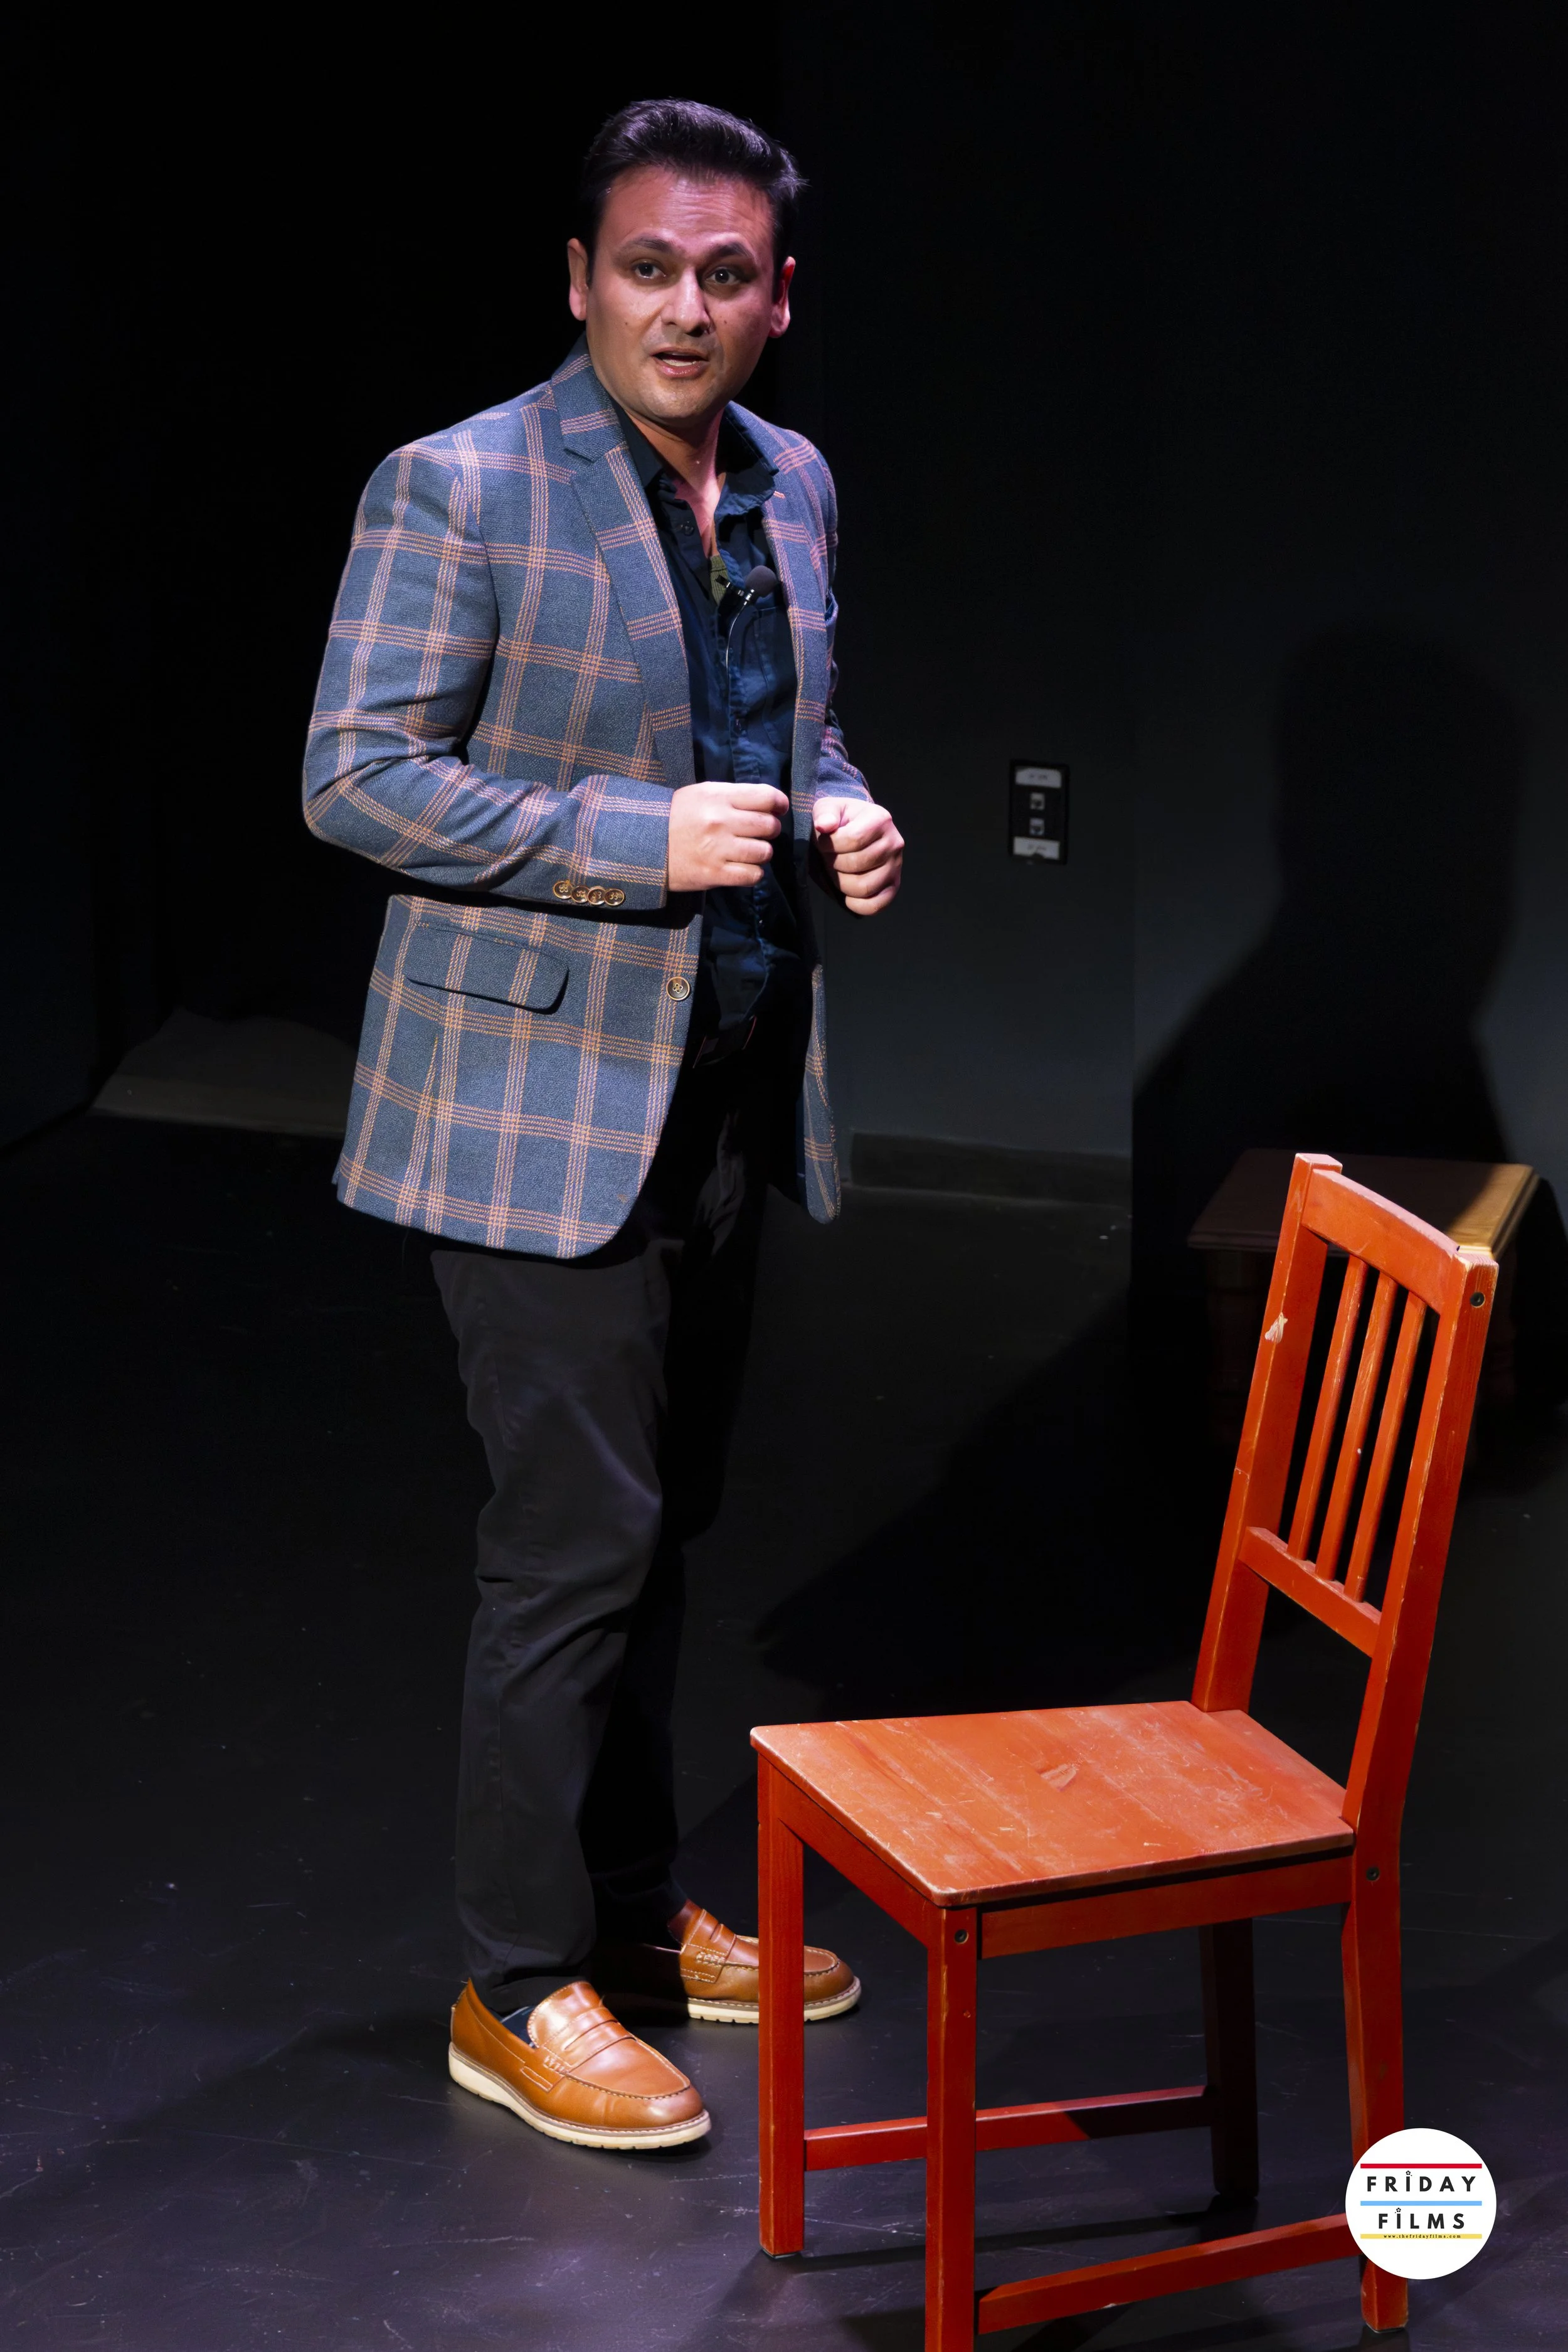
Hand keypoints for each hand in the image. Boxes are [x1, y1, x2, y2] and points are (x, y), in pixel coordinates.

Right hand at [668, 781, 787, 889]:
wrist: (644, 844)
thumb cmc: (677, 817)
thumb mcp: (702, 794)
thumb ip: (733, 797)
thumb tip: (769, 804)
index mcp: (718, 796)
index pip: (767, 797)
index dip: (779, 804)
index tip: (779, 810)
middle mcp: (721, 821)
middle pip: (770, 826)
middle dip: (770, 830)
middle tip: (759, 833)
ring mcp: (718, 848)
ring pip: (765, 852)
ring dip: (761, 853)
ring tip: (748, 852)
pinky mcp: (715, 873)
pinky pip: (753, 875)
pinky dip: (753, 873)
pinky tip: (743, 868)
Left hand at [812, 797, 903, 914]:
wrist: (857, 828)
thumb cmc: (842, 819)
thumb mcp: (829, 808)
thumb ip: (825, 814)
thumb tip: (824, 826)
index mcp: (881, 820)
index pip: (852, 839)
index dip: (829, 845)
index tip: (824, 842)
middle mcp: (894, 843)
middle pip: (856, 865)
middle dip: (834, 863)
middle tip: (831, 857)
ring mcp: (896, 867)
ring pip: (863, 887)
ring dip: (841, 883)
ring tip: (839, 871)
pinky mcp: (893, 886)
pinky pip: (875, 906)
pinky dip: (856, 904)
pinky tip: (847, 893)